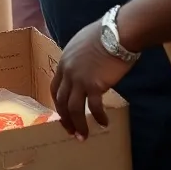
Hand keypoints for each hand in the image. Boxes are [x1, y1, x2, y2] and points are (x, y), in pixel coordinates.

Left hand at [51, 19, 134, 138]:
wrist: (116, 33)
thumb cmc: (103, 34)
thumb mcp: (81, 44)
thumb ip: (77, 58)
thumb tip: (83, 68)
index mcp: (64, 62)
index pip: (55, 87)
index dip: (58, 103)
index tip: (63, 113)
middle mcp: (68, 72)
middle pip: (61, 101)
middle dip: (65, 118)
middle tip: (71, 131)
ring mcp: (79, 79)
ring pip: (73, 108)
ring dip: (78, 124)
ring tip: (83, 136)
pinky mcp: (94, 85)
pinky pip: (93, 107)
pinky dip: (98, 117)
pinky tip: (104, 123)